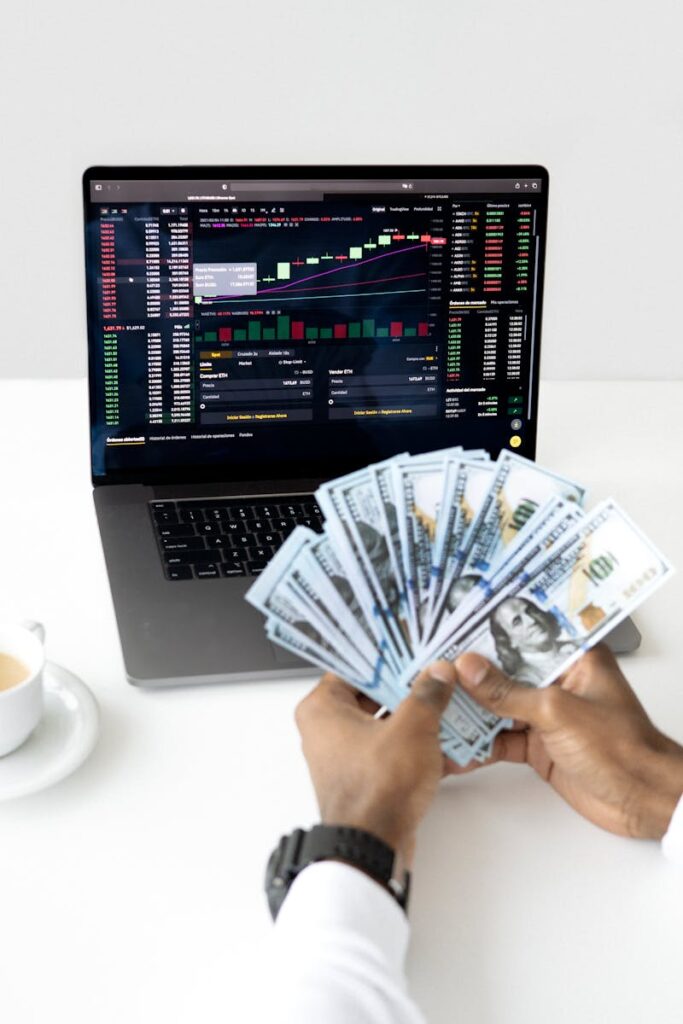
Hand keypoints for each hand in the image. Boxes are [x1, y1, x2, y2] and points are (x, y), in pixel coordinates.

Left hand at [295, 661, 457, 864]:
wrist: (373, 846)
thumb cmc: (376, 790)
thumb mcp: (412, 728)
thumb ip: (427, 694)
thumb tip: (438, 674)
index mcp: (322, 709)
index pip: (354, 667)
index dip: (387, 657)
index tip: (412, 649)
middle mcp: (325, 730)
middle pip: (371, 694)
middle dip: (407, 687)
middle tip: (434, 673)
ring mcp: (344, 756)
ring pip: (384, 723)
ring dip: (414, 716)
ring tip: (445, 701)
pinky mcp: (363, 777)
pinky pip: (390, 750)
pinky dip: (413, 744)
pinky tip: (445, 738)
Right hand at [455, 644, 682, 838]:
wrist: (643, 800)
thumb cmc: (622, 747)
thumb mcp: (557, 711)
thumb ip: (508, 692)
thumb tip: (469, 668)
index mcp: (572, 657)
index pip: (522, 636)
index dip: (487, 632)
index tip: (451, 628)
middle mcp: (557, 681)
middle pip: (504, 672)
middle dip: (470, 675)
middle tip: (431, 670)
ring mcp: (547, 715)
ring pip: (498, 707)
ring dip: (469, 712)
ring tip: (434, 706)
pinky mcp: (539, 746)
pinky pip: (501, 740)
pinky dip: (479, 744)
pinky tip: (454, 745)